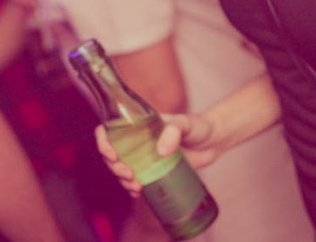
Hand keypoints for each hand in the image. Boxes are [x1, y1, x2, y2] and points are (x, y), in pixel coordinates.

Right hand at [95, 114, 220, 196]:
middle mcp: (137, 142)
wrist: (213, 142)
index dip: (103, 141)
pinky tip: (138, 193)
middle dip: (114, 167)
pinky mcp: (153, 172)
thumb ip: (174, 131)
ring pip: (121, 170)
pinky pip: (135, 182)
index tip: (112, 154)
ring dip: (122, 181)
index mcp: (138, 126)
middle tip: (129, 175)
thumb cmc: (198, 127)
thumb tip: (160, 151)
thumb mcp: (186, 123)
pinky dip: (132, 189)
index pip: (110, 130)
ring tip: (136, 187)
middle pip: (112, 154)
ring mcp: (144, 158)